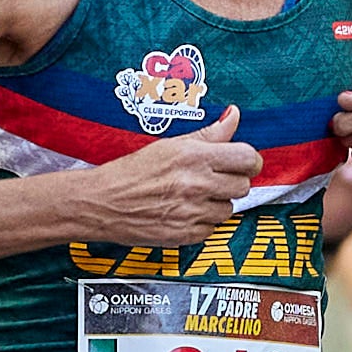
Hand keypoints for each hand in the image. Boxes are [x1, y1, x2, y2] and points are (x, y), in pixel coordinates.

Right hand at [79, 106, 261, 246]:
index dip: (248, 161)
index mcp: (194, 157)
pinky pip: (212, 229)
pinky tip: (183, 212)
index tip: (241, 162)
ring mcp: (193, 212)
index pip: (248, 159)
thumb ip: (209, 134)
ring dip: (216, 203)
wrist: (102, 203)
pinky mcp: (187, 235)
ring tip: (192, 196)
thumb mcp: (170, 144)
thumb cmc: (131, 171)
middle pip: (243, 186)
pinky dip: (202, 222)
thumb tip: (234, 115)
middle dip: (231, 182)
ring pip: (229, 209)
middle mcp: (197, 184)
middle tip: (211, 179)